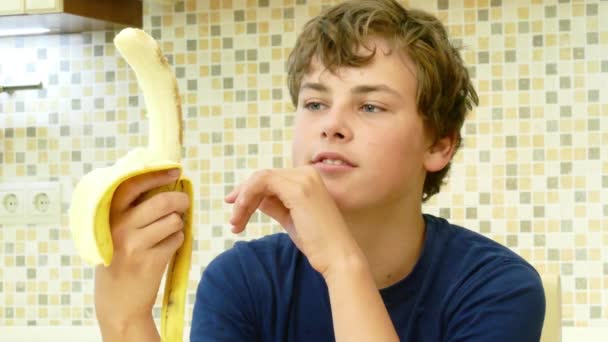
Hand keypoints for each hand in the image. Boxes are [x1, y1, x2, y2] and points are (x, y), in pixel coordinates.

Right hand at [95, 169, 189, 336]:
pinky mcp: (151, 261)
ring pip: (173, 221)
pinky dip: (177, 241)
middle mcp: (119, 228)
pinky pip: (177, 240)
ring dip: (177, 224)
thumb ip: (129, 211)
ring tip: (168, 232)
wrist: (117, 305)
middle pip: (162, 202)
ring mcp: (135, 246)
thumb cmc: (117, 263)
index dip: (157, 175)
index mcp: (107, 217)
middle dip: (180, 200)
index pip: (133, 185)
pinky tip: (165, 249)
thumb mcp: (112, 234)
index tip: (175, 171)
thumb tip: (162, 185)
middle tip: (184, 203)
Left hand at [225, 166, 360, 276]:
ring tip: (235, 224)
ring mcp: (303, 179)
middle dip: (243, 197)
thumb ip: (275, 205)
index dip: (249, 192)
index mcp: (308, 179)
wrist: (337, 257)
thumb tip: (255, 200)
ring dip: (243, 201)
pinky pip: (262, 183)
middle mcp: (307, 173)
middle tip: (232, 220)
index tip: (235, 209)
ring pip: (259, 179)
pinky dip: (247, 198)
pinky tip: (241, 216)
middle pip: (263, 177)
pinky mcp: (297, 189)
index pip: (271, 179)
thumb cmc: (317, 243)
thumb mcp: (290, 219)